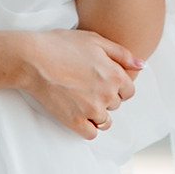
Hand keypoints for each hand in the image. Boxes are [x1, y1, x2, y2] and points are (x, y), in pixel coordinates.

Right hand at [12, 29, 141, 138]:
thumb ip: (122, 54)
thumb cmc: (61, 45)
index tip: (103, 81)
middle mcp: (107, 94)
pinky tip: (79, 116)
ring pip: (105, 121)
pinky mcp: (75, 121)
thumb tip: (142, 66)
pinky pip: (91, 134)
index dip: (117, 85)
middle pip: (116, 104)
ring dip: (97, 113)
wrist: (32, 59)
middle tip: (87, 86)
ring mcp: (91, 109)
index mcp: (114, 75)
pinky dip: (88, 128)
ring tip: (81, 101)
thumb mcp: (95, 40)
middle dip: (106, 97)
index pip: (129, 91)